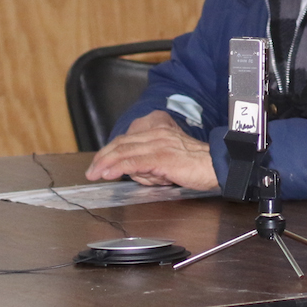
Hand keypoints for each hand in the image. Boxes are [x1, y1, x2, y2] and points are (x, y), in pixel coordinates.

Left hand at [86, 110, 218, 190]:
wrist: (216, 166)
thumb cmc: (195, 166)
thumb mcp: (167, 162)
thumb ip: (148, 164)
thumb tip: (131, 172)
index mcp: (157, 132)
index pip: (126, 140)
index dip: (109, 151)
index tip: (98, 163)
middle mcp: (156, 134)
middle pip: (121, 144)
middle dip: (102, 158)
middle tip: (91, 171)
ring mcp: (158, 144)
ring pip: (124, 151)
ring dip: (106, 163)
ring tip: (95, 173)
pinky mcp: (162, 157)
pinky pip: (135, 161)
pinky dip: (119, 167)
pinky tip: (109, 174)